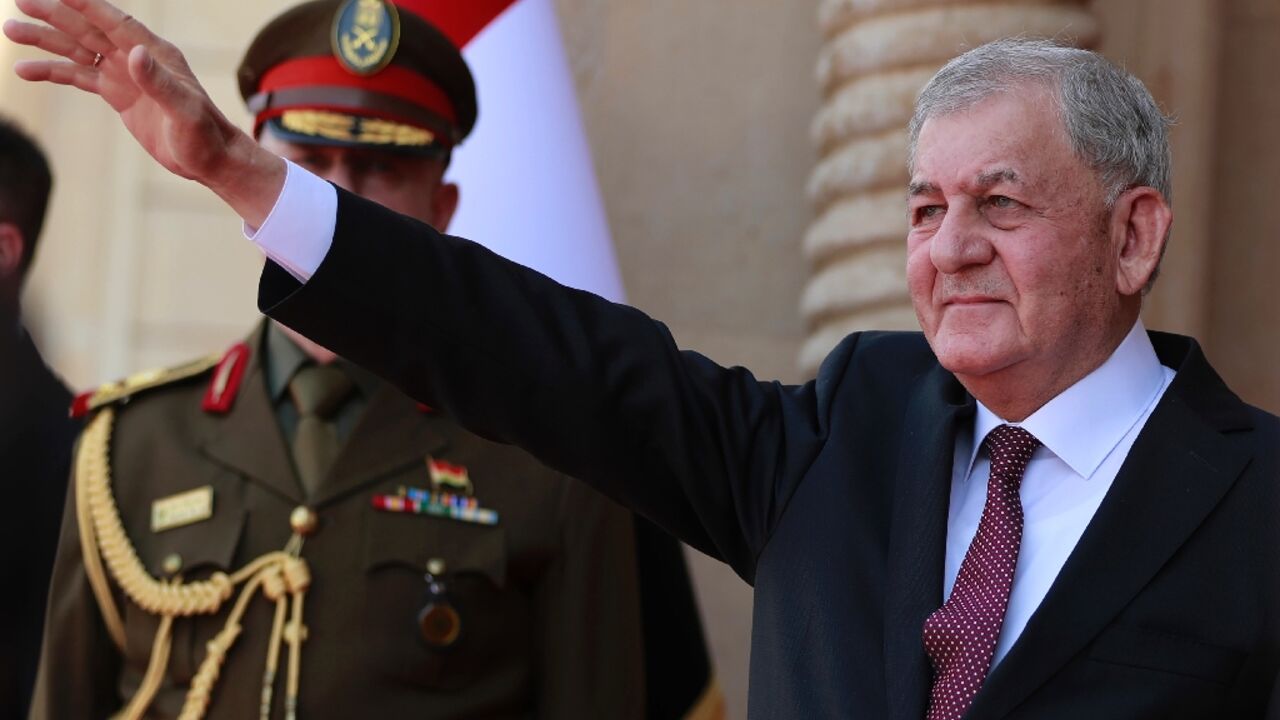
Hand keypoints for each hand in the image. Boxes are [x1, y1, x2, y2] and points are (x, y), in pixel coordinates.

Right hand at [3, 0, 283, 225]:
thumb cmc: (205, 135)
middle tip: (18, 1)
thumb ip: (160, 82)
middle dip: (54, 14)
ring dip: (45, 40)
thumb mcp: (184, 110)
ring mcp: (125, 75)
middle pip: (88, 29)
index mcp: (154, 53)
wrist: (210, 159)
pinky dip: (53, 71)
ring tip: (11, 30)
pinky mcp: (118, 95)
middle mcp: (136, 58)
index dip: (84, 3)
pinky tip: (25, 70)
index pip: (113, 20)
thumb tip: (132, 53)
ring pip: (78, 50)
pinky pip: (80, 77)